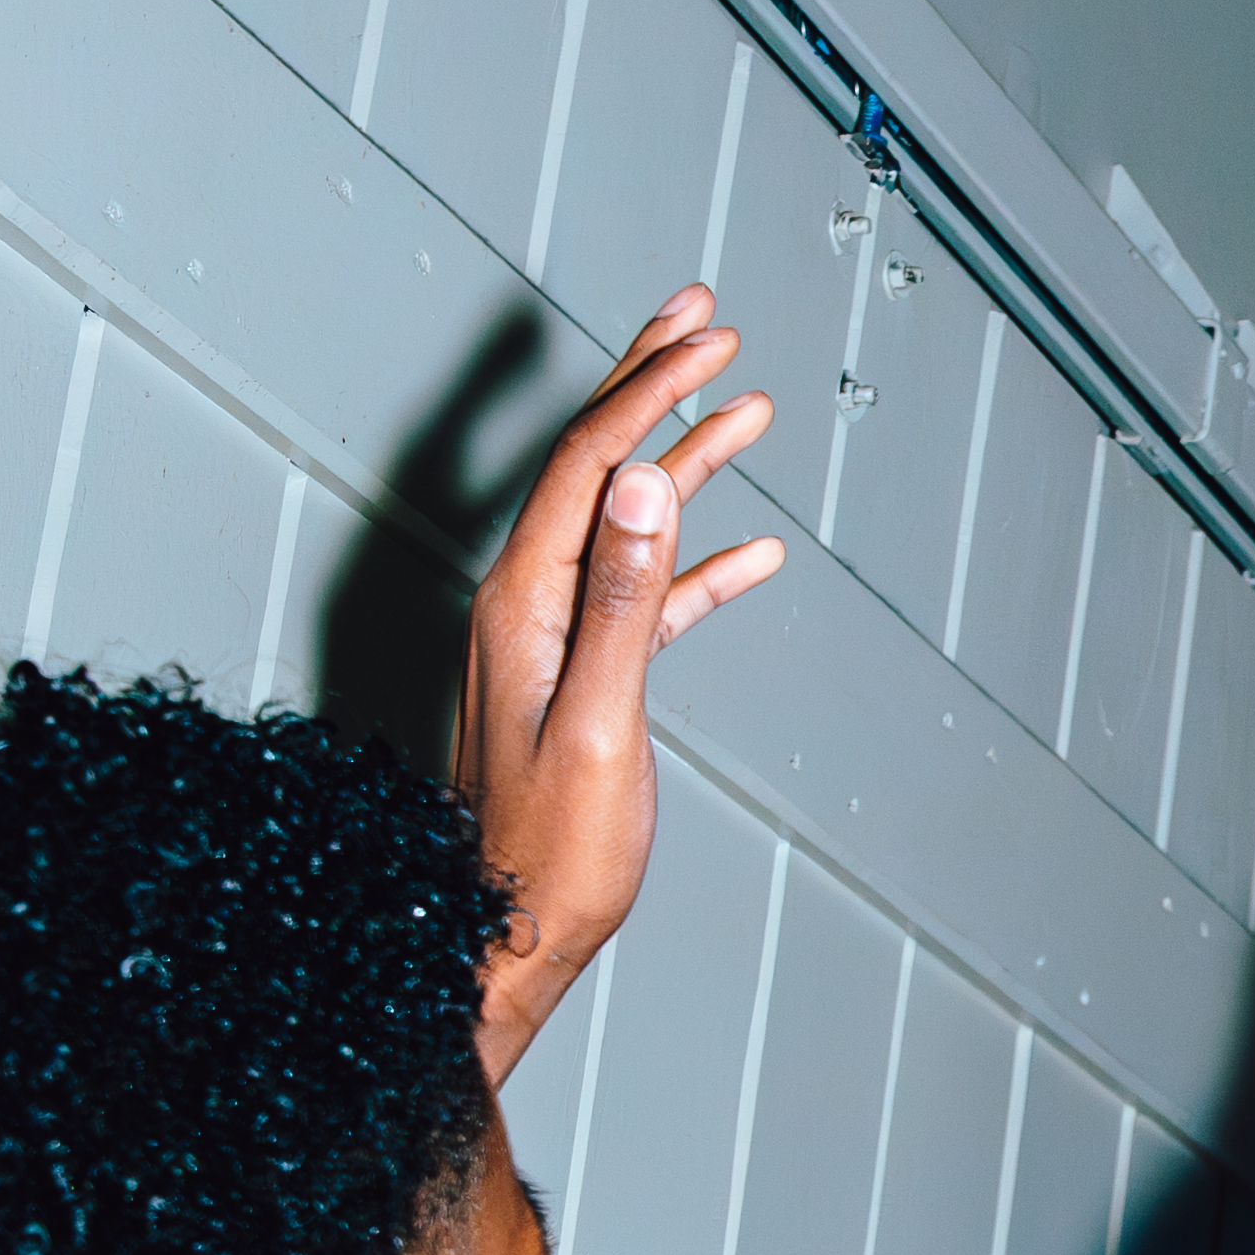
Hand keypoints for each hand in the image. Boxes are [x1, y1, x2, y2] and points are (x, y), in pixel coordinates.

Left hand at [457, 294, 782, 1075]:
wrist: (503, 940)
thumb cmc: (543, 857)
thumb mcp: (596, 724)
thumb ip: (625, 600)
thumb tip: (647, 483)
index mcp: (523, 602)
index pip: (592, 464)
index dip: (649, 389)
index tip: (707, 335)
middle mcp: (526, 604)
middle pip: (596, 465)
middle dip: (651, 383)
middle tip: (704, 314)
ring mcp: (551, 640)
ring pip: (628, 522)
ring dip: (687, 462)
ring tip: (746, 409)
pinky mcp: (581, 682)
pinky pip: (645, 599)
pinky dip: (699, 568)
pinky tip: (752, 553)